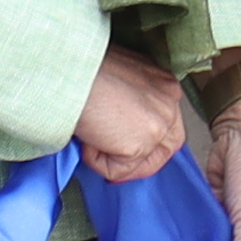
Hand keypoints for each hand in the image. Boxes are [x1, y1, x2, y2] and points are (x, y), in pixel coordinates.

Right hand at [74, 48, 192, 185]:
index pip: (168, 122)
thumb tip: (119, 127)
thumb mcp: (118, 77)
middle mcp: (169, 103)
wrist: (72, 72)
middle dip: (140, 162)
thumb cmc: (84, 69)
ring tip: (89, 137)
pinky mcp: (141, 144)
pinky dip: (94, 160)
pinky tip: (86, 137)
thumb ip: (129, 100)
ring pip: (140, 162)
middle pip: (168, 146)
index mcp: (164, 84)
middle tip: (112, 162)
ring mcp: (158, 124)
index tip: (126, 149)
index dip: (149, 141)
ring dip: (110, 157)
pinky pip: (117, 170)